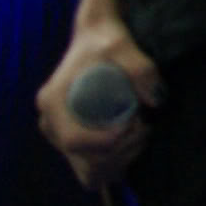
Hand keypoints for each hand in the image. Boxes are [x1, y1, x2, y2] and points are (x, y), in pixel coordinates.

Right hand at [35, 1, 161, 189]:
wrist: (96, 34)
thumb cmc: (106, 39)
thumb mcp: (123, 46)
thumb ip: (140, 69)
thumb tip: (155, 101)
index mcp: (53, 102)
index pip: (74, 141)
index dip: (107, 142)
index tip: (135, 124)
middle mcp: (51, 123)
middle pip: (83, 162)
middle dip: (119, 152)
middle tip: (143, 127)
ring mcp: (60, 134)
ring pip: (89, 171)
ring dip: (119, 160)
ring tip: (139, 132)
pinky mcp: (73, 138)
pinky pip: (91, 167)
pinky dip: (114, 162)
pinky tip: (131, 139)